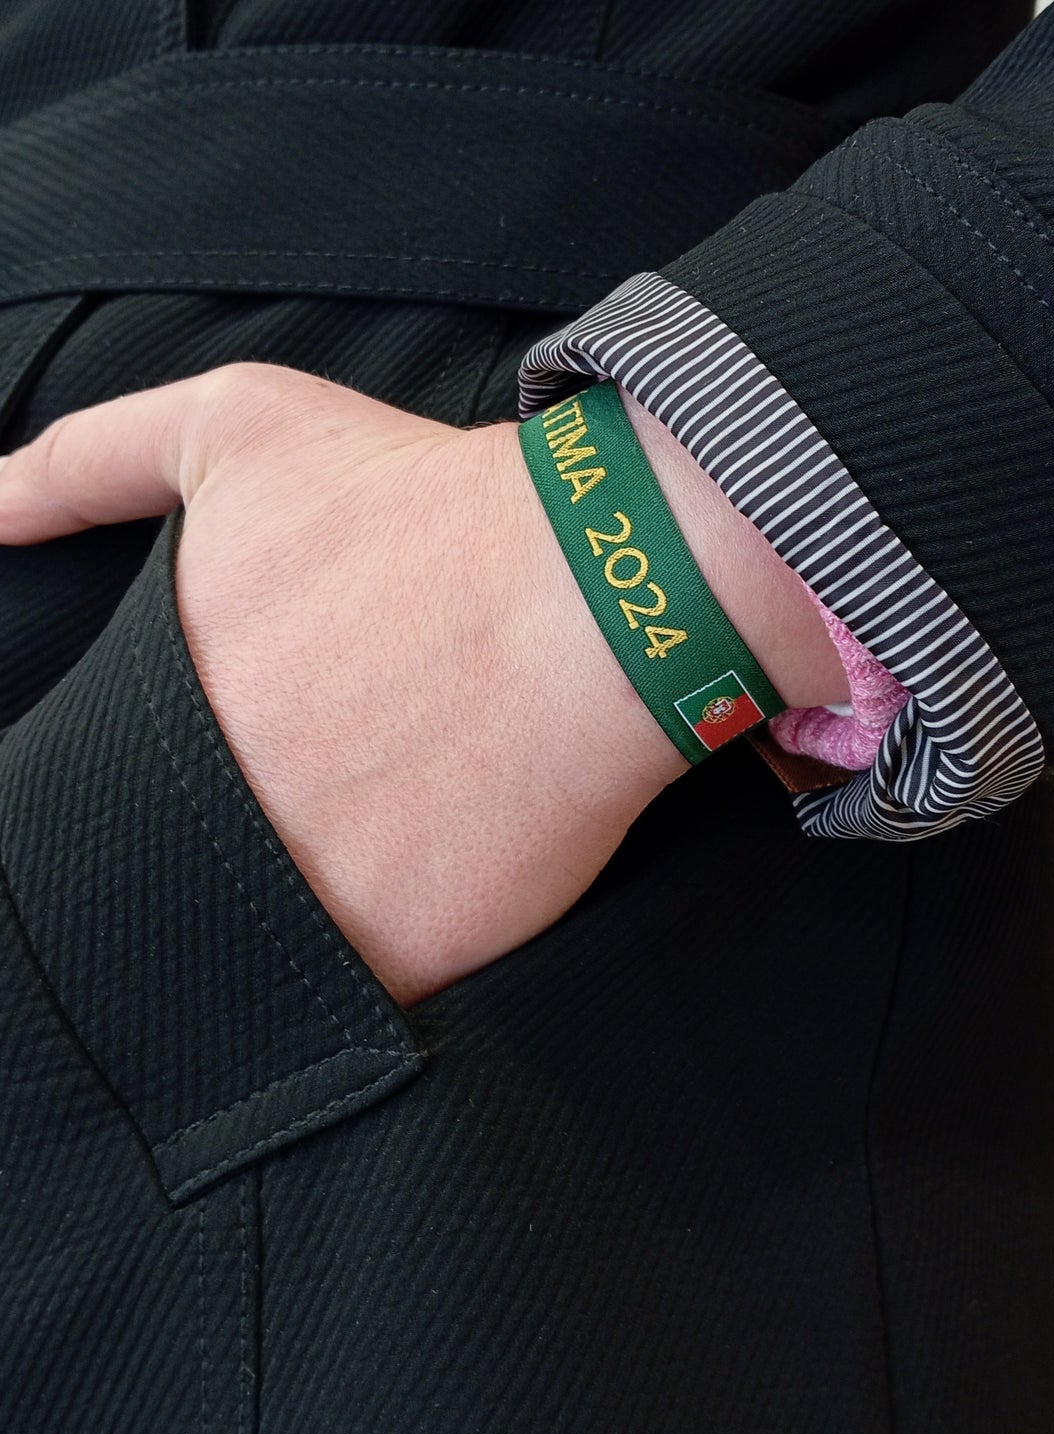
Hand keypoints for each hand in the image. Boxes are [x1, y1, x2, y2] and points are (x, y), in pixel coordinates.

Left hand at [0, 365, 842, 1002]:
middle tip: (276, 811)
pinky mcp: (398, 963)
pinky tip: (398, 904)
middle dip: (187, 862)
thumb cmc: (421, 504)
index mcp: (149, 715)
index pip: (78, 801)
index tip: (162, 782)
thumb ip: (89, 462)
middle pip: (154, 885)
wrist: (596, 589)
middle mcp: (204, 822)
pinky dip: (360, 975)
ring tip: (342, 858)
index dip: (110, 801)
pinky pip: (353, 1003)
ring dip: (265, 930)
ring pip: (245, 958)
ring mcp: (300, 904)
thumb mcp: (241, 430)